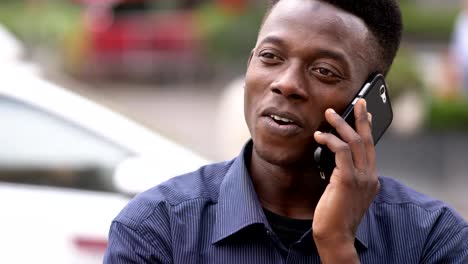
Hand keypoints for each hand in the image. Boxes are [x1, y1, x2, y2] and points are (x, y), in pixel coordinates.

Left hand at [312, 99, 378, 262]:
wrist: (335, 236)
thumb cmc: (335, 215)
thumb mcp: (344, 192)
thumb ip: (345, 175)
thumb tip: (335, 159)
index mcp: (370, 179)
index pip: (371, 148)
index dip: (368, 129)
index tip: (365, 114)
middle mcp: (370, 176)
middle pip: (367, 140)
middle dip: (362, 118)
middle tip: (358, 101)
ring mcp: (361, 178)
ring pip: (354, 141)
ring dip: (341, 124)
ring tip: (329, 113)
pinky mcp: (347, 180)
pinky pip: (340, 151)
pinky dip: (330, 140)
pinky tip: (318, 136)